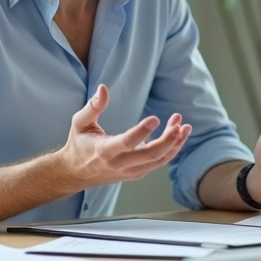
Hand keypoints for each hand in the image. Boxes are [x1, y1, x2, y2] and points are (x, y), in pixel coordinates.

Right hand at [57, 84, 191, 187]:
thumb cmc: (78, 144)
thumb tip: (104, 88)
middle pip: (150, 155)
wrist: (76, 173)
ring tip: (184, 126)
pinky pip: (158, 162)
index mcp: (105, 151)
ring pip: (159, 161)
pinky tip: (176, 133)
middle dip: (168, 140)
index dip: (142, 132)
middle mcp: (119, 164)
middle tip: (179, 123)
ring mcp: (130, 172)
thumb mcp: (79, 122)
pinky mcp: (137, 173)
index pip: (127, 143)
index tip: (156, 118)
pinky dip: (170, 149)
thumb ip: (93, 106)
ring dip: (175, 144)